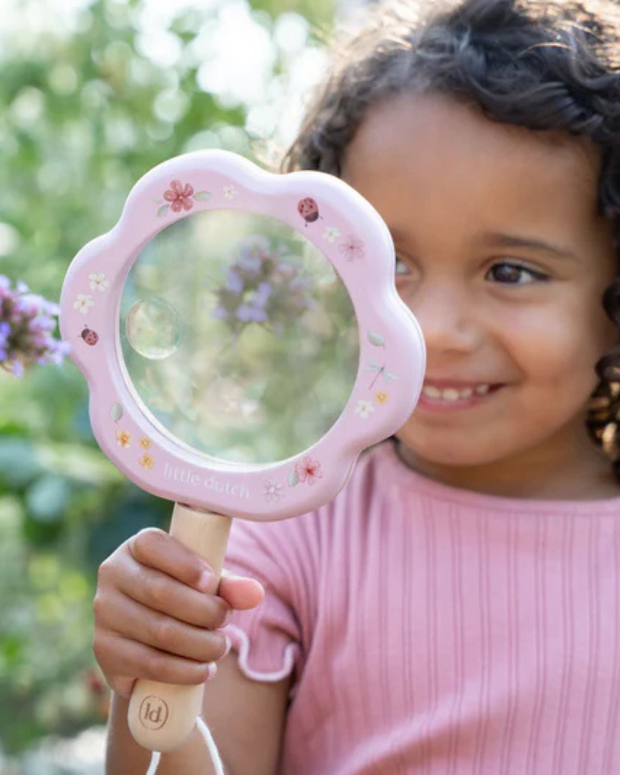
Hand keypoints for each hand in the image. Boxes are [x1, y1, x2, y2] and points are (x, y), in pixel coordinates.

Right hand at [93, 528, 263, 697]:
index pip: (153, 545)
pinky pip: (149, 663)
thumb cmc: (182, 597)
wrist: (146, 640)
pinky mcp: (105, 650)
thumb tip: (255, 593)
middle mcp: (112, 575)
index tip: (211, 581)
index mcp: (136, 547)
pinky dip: (184, 670)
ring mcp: (104, 613)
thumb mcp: (204, 584)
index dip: (184, 563)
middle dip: (202, 609)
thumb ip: (228, 585)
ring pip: (158, 630)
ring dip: (199, 643)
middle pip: (160, 591)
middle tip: (226, 620)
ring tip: (221, 647)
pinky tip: (205, 670)